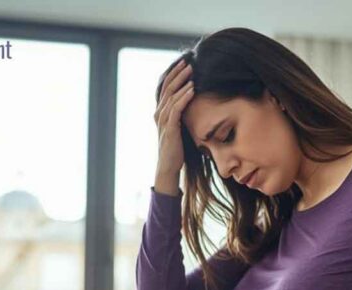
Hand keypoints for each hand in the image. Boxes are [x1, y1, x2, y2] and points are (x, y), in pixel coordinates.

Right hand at [153, 59, 195, 182]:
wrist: (168, 166)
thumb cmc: (175, 148)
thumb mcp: (178, 127)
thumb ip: (180, 115)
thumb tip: (191, 103)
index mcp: (160, 112)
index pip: (166, 88)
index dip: (174, 74)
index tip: (184, 63)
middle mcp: (159, 114)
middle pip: (168, 88)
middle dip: (178, 74)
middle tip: (188, 62)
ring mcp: (163, 120)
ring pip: (172, 96)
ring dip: (182, 82)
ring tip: (192, 72)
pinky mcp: (170, 128)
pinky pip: (177, 109)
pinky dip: (184, 98)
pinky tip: (192, 90)